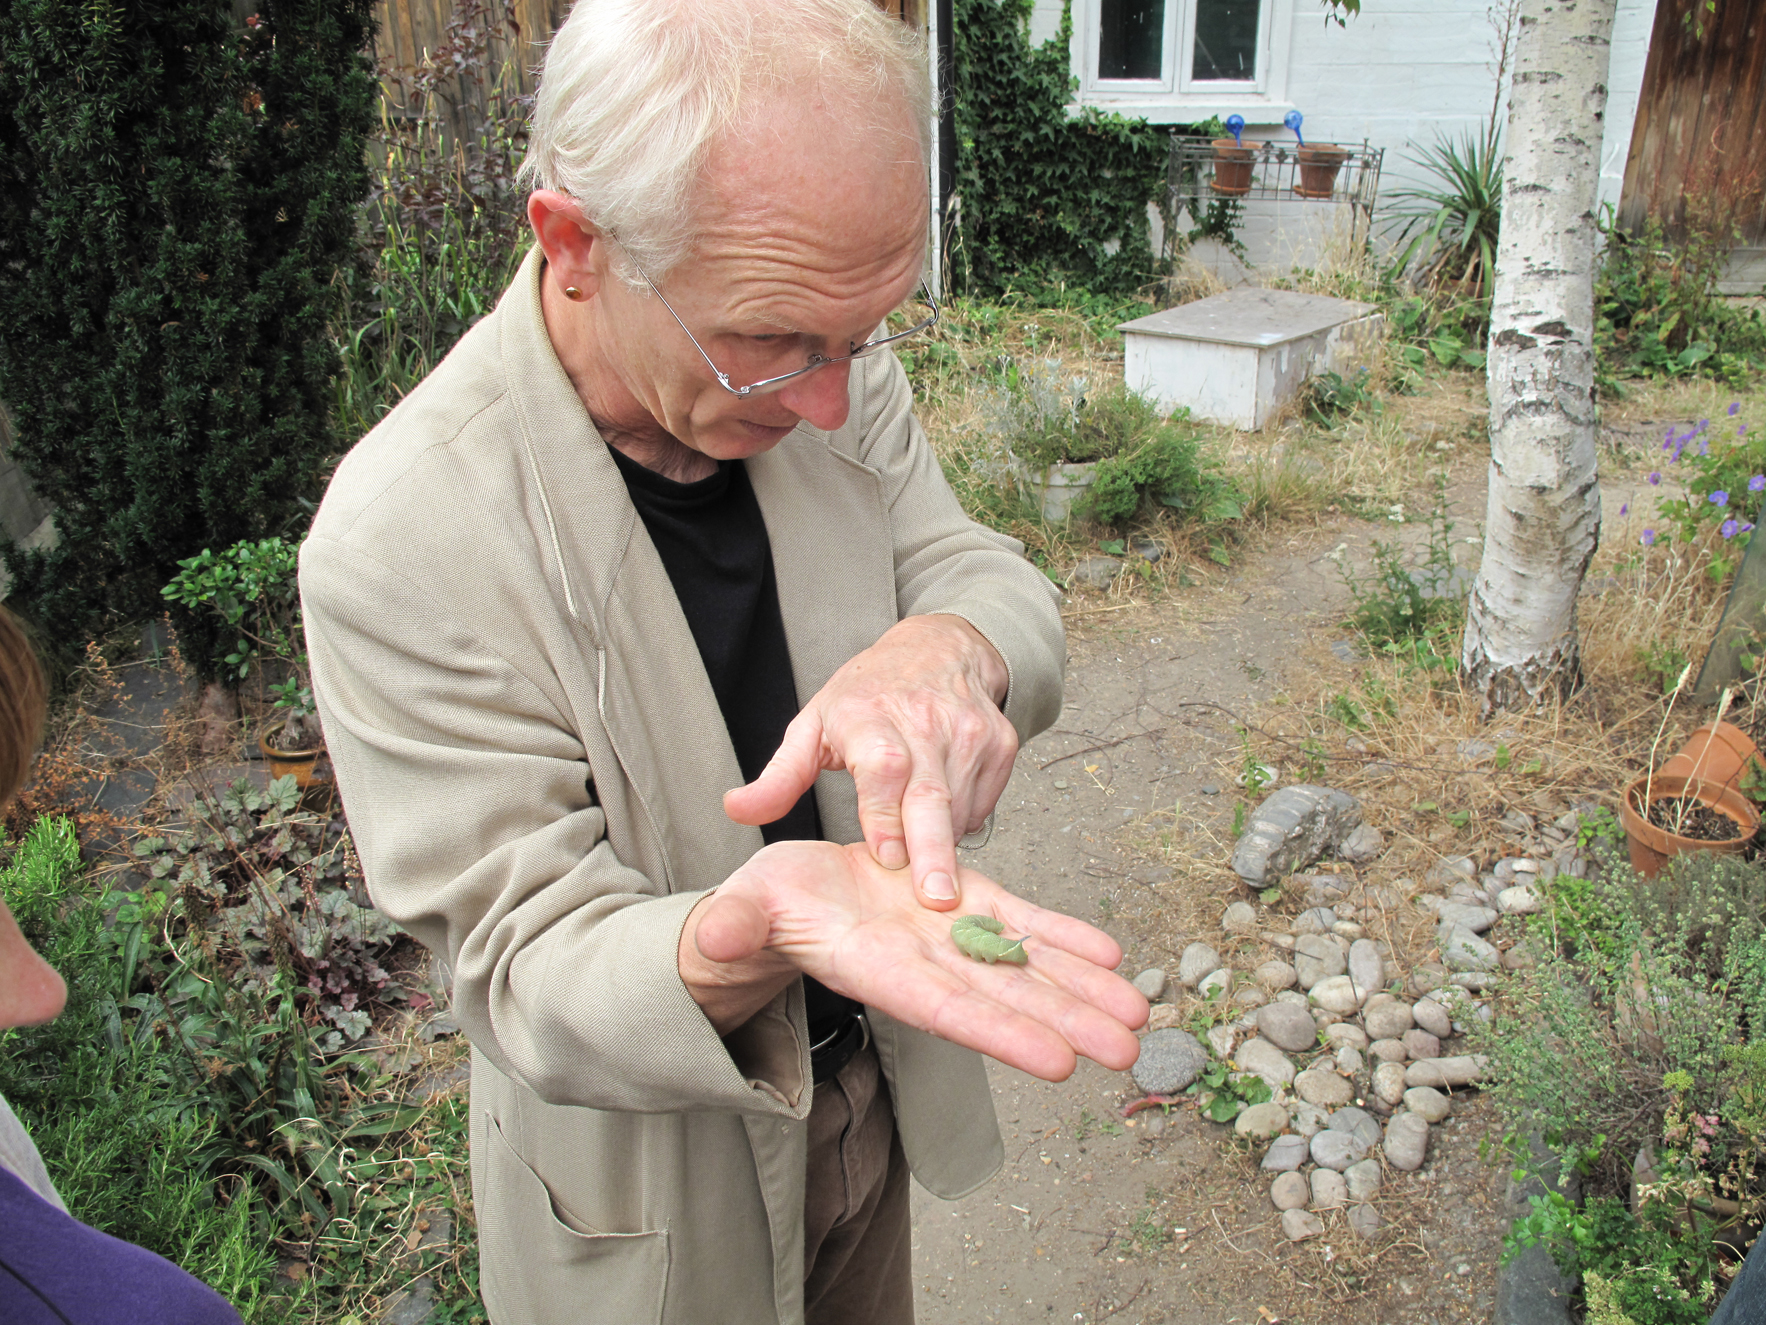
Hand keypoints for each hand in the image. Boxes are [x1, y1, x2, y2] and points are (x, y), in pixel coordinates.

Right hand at [679, 841, 1146, 1082]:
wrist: (788, 895)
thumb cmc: (759, 909)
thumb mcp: (742, 911)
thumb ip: (733, 926)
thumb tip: (712, 936)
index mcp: (875, 971)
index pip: (946, 1010)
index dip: (1003, 1034)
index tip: (1059, 1061)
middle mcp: (924, 964)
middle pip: (1004, 999)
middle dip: (1068, 1023)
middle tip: (1130, 1050)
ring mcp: (949, 938)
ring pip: (1026, 965)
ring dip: (1084, 988)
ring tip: (1140, 1013)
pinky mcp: (961, 905)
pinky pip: (1020, 923)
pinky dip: (1064, 938)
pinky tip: (1111, 954)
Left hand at [723, 615, 1015, 908]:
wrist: (939, 649)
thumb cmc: (868, 694)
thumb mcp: (814, 725)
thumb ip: (778, 776)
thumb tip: (736, 810)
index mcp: (869, 716)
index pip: (883, 769)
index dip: (885, 813)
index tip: (887, 856)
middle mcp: (923, 722)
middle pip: (931, 794)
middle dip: (933, 850)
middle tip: (935, 899)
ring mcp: (967, 732)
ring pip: (959, 807)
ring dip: (941, 843)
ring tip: (920, 854)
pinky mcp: (1000, 743)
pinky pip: (983, 802)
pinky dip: (962, 821)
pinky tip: (942, 812)